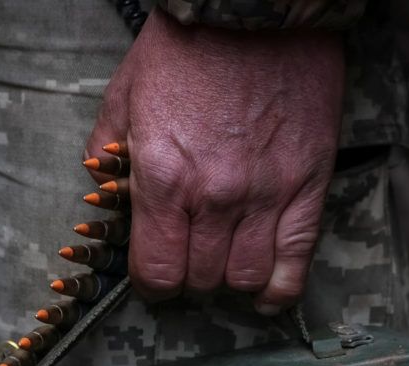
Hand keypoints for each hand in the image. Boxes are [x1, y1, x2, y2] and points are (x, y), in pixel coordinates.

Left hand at [85, 9, 343, 313]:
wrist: (254, 6)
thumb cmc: (185, 49)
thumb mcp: (123, 96)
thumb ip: (105, 154)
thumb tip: (100, 195)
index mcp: (163, 180)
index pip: (156, 274)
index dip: (151, 286)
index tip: (153, 278)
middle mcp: (214, 198)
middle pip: (200, 281)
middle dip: (188, 280)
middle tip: (189, 260)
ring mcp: (266, 194)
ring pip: (245, 278)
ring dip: (229, 281)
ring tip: (223, 265)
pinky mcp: (308, 183)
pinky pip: (297, 260)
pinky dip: (281, 288)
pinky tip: (266, 293)